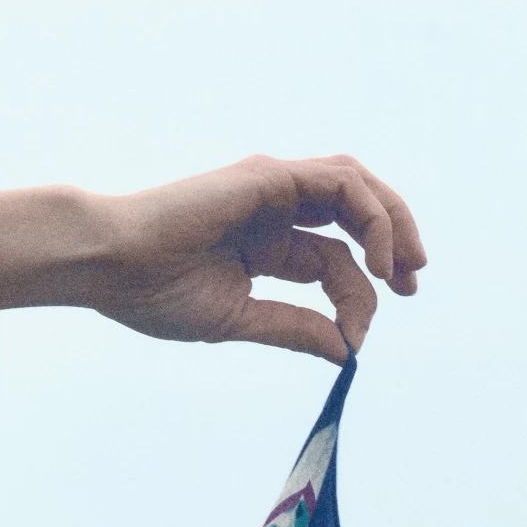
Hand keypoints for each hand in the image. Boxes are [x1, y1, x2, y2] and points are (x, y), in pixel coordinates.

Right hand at [0, 153, 425, 364]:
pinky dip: (370, 214)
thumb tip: (346, 351)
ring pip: (356, 187)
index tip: (359, 341)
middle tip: (413, 284)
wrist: (113, 266)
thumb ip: (294, 329)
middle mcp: (275, 209)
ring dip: (392, 221)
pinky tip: (377, 256)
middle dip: (393, 244)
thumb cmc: (156, 293)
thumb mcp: (240, 320)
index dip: (358, 297)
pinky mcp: (271, 176)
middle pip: (355, 214)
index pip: (333, 261)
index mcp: (266, 244)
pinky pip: (340, 182)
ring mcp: (274, 187)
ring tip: (406, 267)